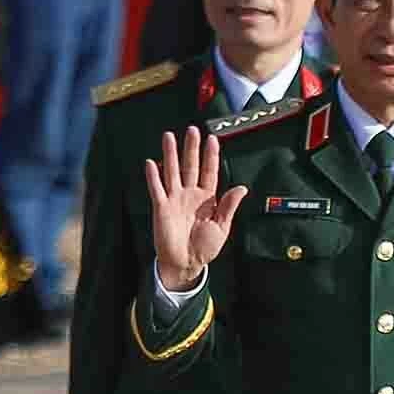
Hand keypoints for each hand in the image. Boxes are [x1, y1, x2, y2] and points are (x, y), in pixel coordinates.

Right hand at [143, 128, 240, 290]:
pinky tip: (152, 163)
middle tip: (192, 130)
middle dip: (191, 148)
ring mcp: (175, 199)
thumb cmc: (205, 248)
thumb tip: (241, 187)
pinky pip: (157, 189)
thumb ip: (228, 206)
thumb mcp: (222, 227)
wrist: (186, 263)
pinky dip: (154, 176)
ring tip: (169, 137)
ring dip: (171, 154)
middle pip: (190, 166)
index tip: (212, 139)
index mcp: (207, 198)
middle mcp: (190, 195)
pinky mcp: (162, 208)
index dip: (210, 156)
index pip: (209, 172)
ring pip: (172, 171)